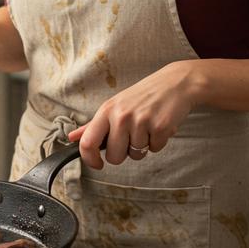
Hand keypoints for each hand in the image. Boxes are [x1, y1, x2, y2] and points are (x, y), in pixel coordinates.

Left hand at [67, 60, 204, 168]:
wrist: (176, 83)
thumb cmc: (142, 96)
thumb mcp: (114, 105)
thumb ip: (93, 125)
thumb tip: (72, 138)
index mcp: (107, 111)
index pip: (88, 143)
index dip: (90, 160)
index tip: (98, 164)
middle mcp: (121, 116)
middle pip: (115, 157)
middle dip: (124, 153)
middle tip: (132, 137)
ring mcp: (141, 122)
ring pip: (137, 155)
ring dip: (143, 146)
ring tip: (147, 127)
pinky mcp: (160, 127)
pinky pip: (155, 149)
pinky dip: (158, 142)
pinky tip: (159, 126)